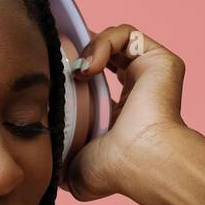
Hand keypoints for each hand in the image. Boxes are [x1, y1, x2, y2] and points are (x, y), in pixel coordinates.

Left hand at [62, 24, 195, 204]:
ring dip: (88, 48)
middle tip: (58, 64)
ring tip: (78, 71)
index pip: (92, 83)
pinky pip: (126, 34)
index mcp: (118, 115)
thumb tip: (43, 159)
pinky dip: (104, 43)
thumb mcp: (71, 169)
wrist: (140, 161)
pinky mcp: (160, 61)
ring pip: (113, 41)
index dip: (70, 74)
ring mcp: (149, 74)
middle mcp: (136, 92)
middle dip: (77, 53)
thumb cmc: (111, 171)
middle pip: (102, 55)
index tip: (50, 77)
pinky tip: (90, 67)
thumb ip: (58, 157)